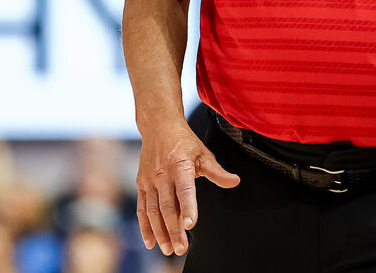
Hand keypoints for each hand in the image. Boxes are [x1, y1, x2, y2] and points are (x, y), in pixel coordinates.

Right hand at [136, 121, 239, 255]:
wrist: (158, 127)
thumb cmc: (184, 142)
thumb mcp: (203, 153)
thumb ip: (217, 171)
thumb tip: (235, 181)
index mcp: (180, 166)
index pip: (184, 190)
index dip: (187, 207)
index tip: (190, 225)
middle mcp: (162, 175)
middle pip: (167, 206)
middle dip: (173, 229)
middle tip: (180, 248)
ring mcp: (149, 181)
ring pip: (153, 211)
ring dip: (160, 232)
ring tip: (168, 249)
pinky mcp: (141, 185)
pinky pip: (142, 209)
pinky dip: (145, 226)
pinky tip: (151, 242)